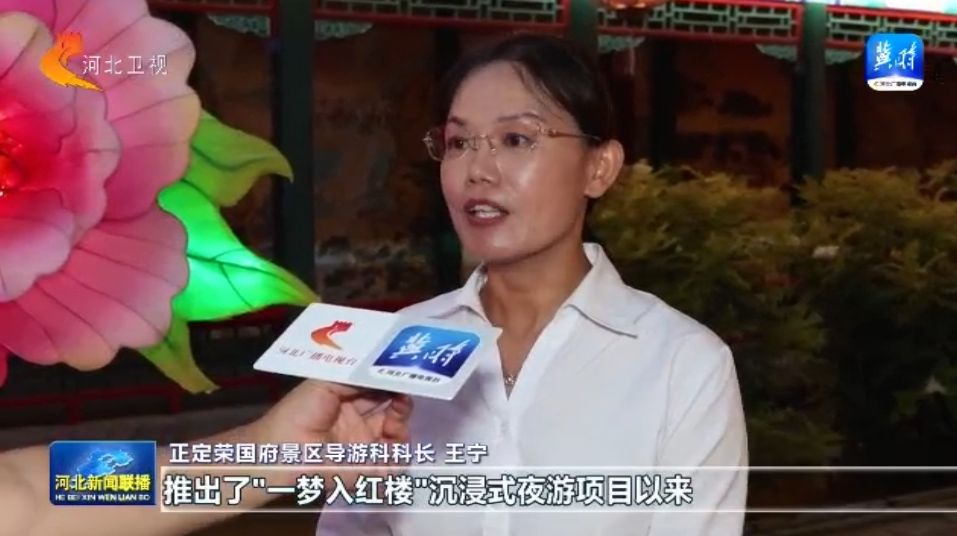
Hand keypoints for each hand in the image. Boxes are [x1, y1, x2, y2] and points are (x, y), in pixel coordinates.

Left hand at [246, 380, 412, 485]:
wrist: (280, 455)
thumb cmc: (298, 413)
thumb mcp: (325, 383)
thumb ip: (357, 375)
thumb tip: (385, 368)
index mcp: (348, 398)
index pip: (378, 386)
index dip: (391, 378)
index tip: (404, 371)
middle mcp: (359, 419)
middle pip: (393, 407)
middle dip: (402, 399)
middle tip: (403, 394)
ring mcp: (364, 443)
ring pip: (398, 432)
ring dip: (402, 423)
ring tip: (396, 418)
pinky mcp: (367, 468)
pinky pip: (394, 462)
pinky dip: (400, 452)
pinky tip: (393, 437)